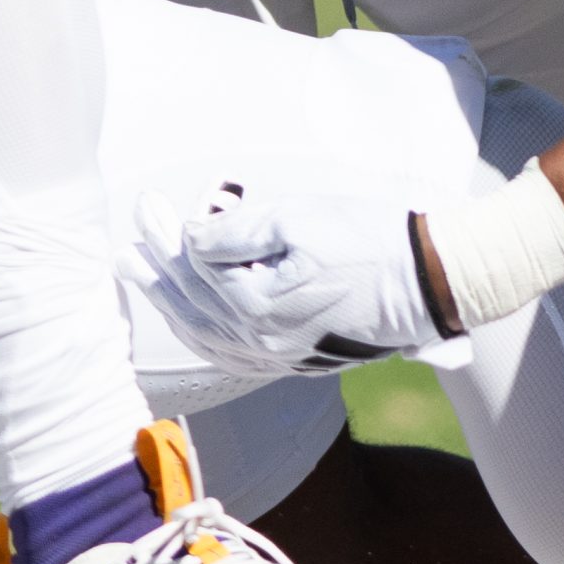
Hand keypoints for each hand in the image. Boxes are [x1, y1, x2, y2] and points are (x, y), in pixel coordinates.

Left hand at [141, 182, 455, 375]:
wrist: (436, 280)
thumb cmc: (371, 242)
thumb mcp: (298, 220)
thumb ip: (235, 233)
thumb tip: (191, 240)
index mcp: (260, 312)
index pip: (196, 270)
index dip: (167, 236)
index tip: (147, 206)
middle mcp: (265, 346)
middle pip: (193, 304)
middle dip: (157, 268)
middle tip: (128, 240)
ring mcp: (282, 357)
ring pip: (207, 334)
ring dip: (170, 302)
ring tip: (139, 273)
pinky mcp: (298, 356)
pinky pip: (233, 351)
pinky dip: (202, 331)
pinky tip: (186, 314)